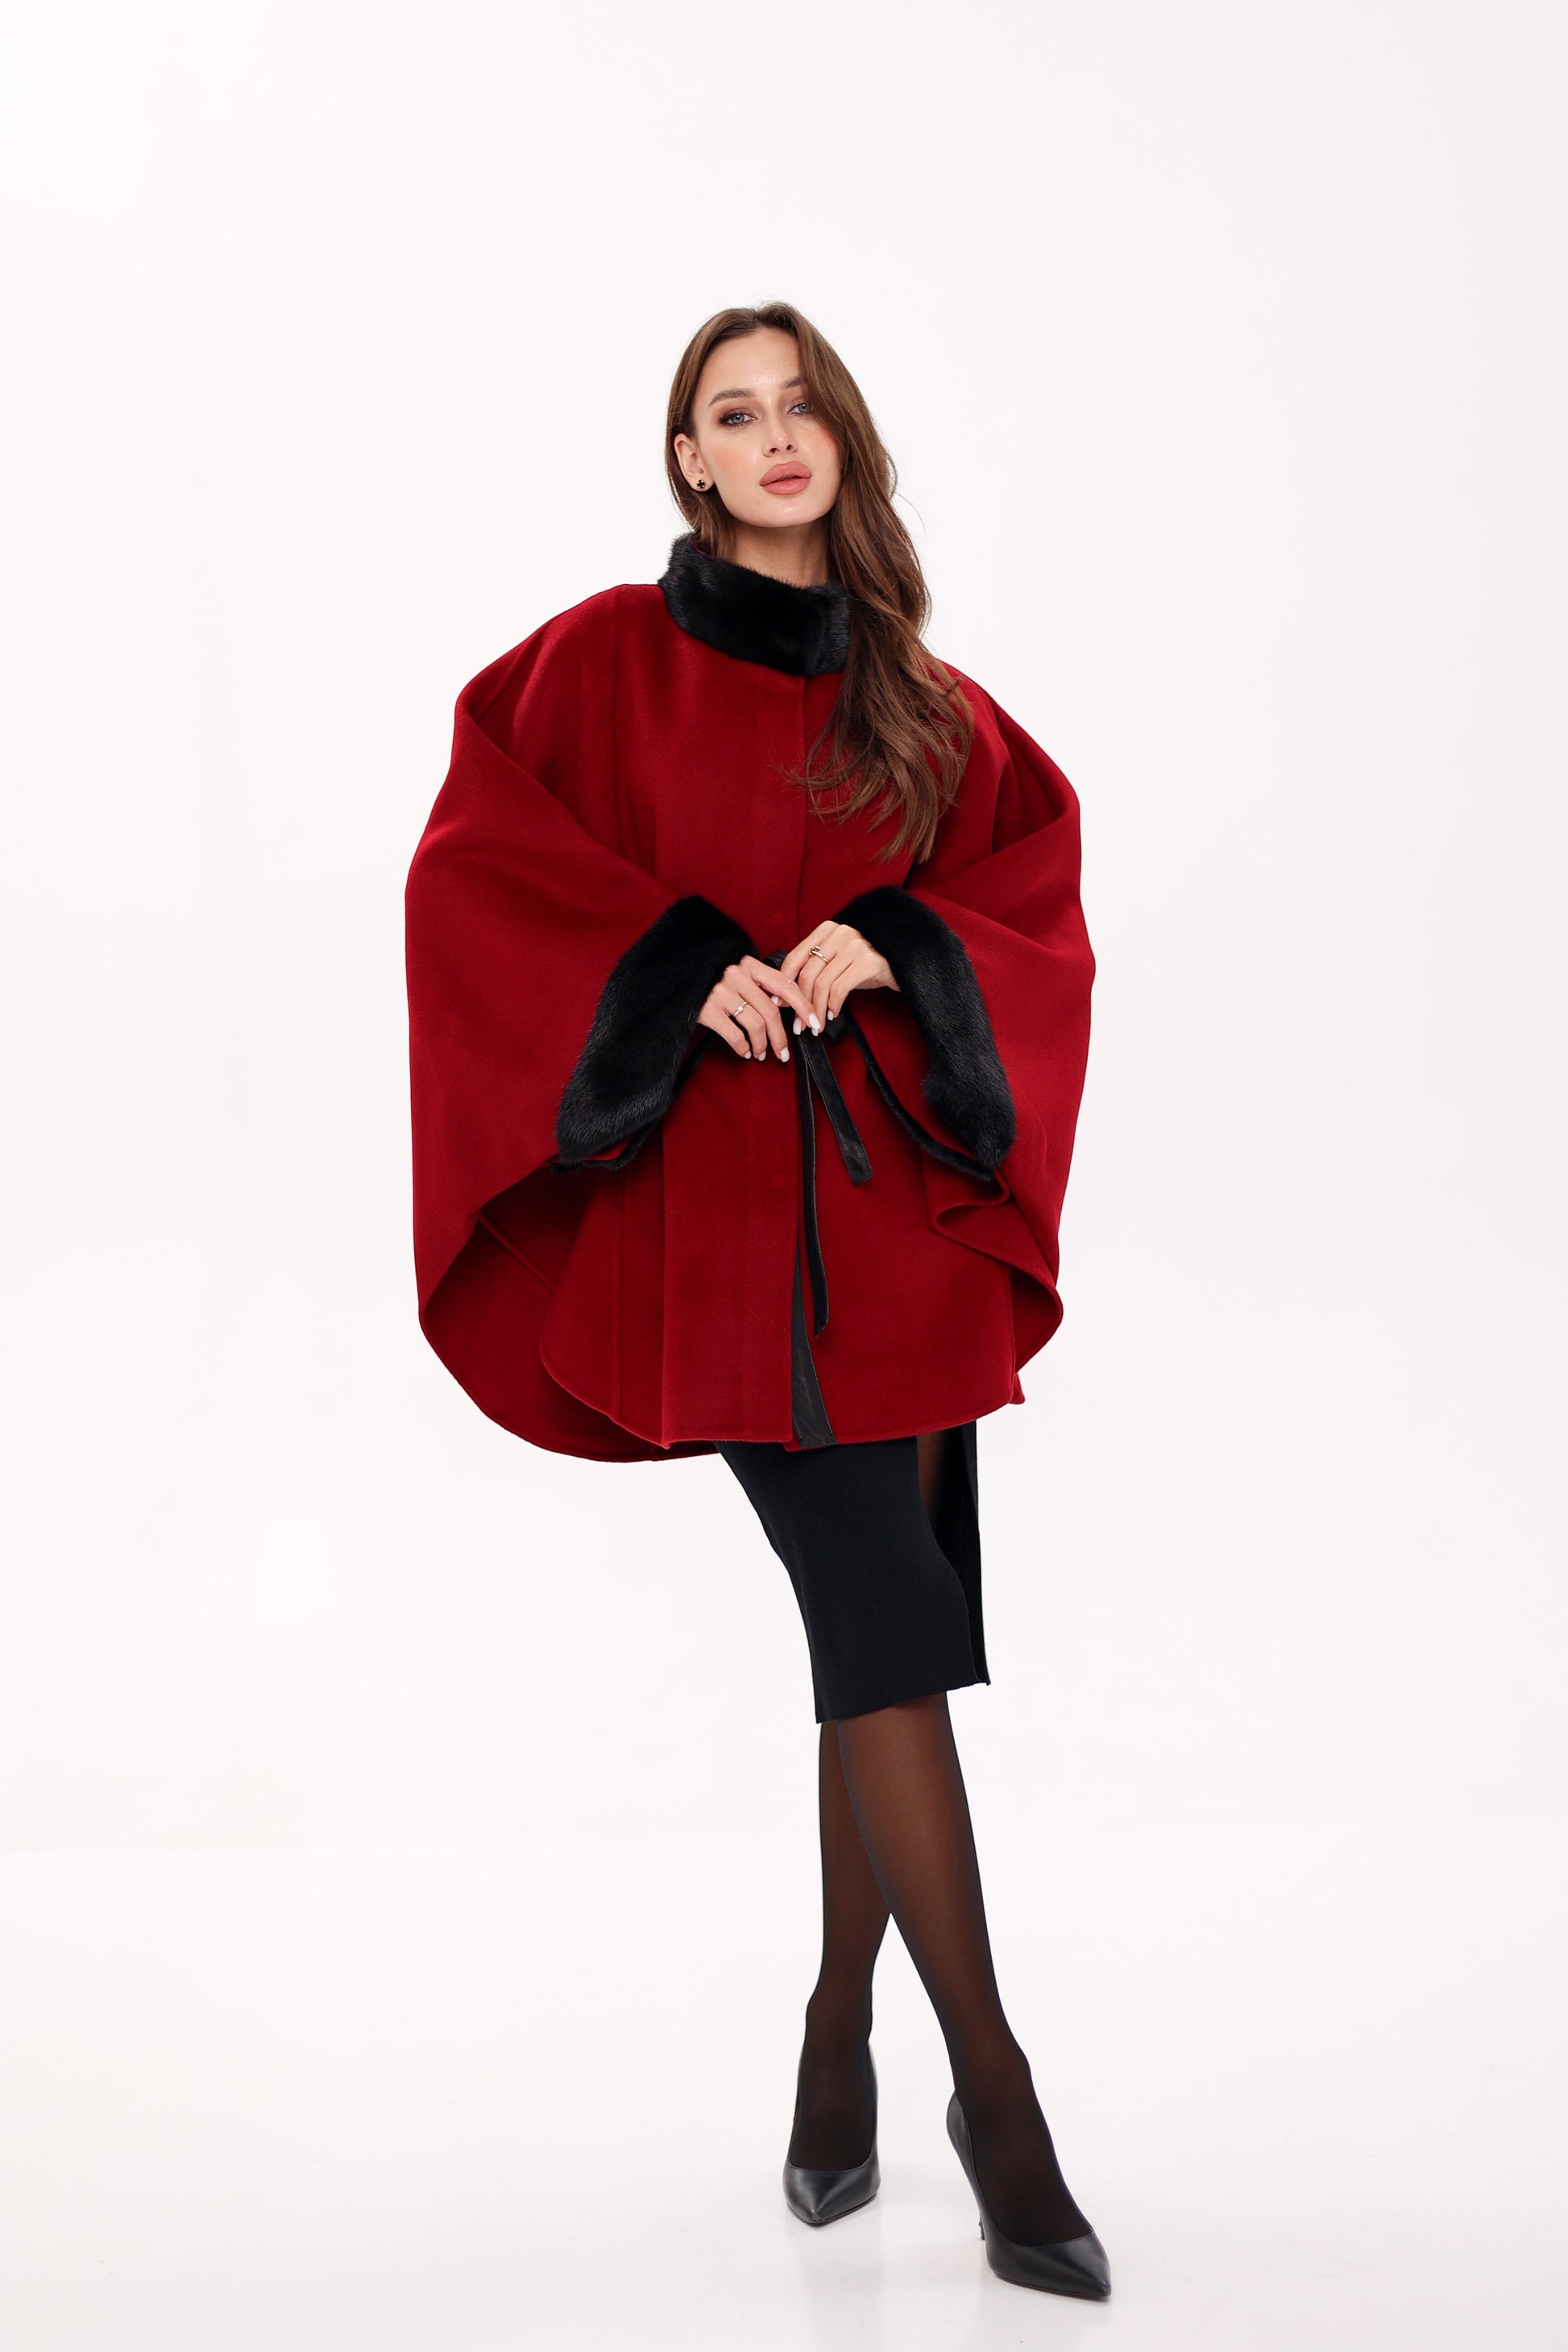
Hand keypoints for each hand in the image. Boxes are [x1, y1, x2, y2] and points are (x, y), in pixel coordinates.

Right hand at [697, 954, 819, 1061]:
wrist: (674, 975)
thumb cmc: (710, 977)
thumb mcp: (736, 971)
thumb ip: (758, 983)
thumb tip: (786, 1006)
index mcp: (749, 965)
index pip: (785, 984)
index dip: (803, 1006)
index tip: (814, 1024)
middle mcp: (737, 976)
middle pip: (772, 1011)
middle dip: (781, 1037)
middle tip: (783, 1053)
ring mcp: (722, 992)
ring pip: (756, 1025)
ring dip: (762, 1045)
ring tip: (761, 1054)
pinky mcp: (707, 1009)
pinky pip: (735, 1035)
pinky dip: (743, 1048)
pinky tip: (744, 1052)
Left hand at [777, 921, 898, 1029]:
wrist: (904, 962)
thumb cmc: (867, 964)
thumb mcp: (838, 960)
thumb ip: (816, 967)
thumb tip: (787, 994)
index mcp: (826, 930)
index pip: (795, 958)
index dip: (784, 984)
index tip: (779, 1004)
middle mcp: (839, 934)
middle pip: (807, 973)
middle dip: (800, 1004)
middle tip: (799, 1025)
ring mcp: (855, 945)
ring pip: (822, 983)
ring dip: (817, 1010)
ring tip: (816, 1026)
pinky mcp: (868, 961)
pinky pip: (840, 989)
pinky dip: (833, 1006)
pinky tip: (834, 1015)